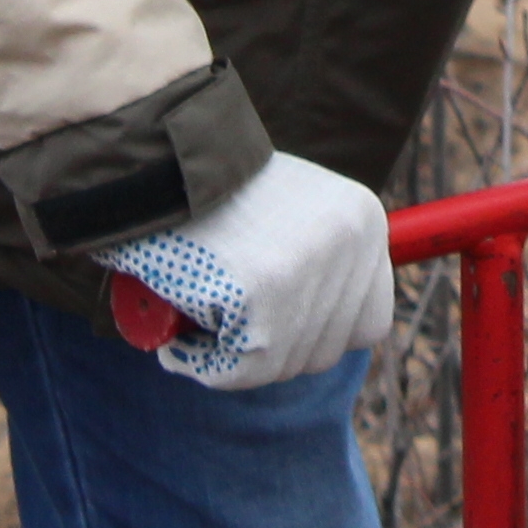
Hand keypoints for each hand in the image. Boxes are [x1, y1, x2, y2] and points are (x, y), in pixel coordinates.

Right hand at [93, 151, 393, 390]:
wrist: (157, 158)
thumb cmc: (210, 190)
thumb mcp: (287, 210)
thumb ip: (315, 261)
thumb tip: (317, 329)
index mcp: (364, 221)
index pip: (370, 320)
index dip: (322, 331)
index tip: (283, 321)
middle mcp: (351, 247)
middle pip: (326, 351)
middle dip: (274, 345)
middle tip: (228, 314)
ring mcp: (311, 276)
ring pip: (280, 365)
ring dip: (234, 352)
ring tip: (200, 306)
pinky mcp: (263, 303)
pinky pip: (235, 370)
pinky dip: (202, 361)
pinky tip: (181, 330)